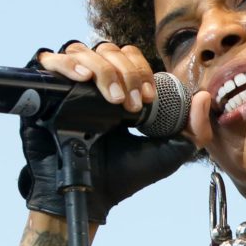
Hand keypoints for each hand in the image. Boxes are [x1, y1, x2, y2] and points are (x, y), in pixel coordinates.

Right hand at [15, 39, 201, 223]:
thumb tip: (203, 97)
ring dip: (101, 69)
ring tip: (110, 99)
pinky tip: (82, 80)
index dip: (140, 70)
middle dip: (124, 72)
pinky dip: (65, 64)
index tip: (147, 100)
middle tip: (131, 105)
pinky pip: (47, 61)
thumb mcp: (169, 153)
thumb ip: (193, 130)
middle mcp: (92, 84)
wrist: (92, 196)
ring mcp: (67, 86)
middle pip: (107, 49)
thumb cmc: (126, 176)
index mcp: (119, 89)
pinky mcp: (42, 94)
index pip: (129, 56)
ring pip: (80, 50)